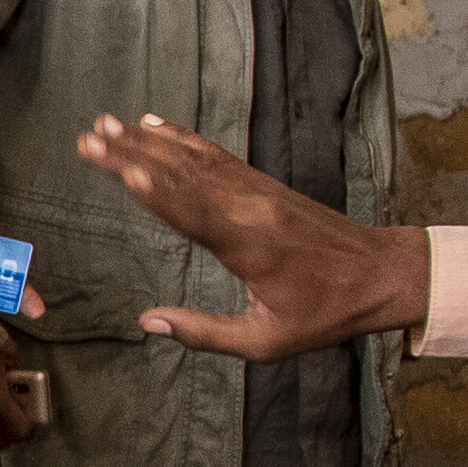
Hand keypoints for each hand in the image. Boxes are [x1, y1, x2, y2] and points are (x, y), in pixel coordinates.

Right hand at [78, 114, 424, 359]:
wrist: (379, 272)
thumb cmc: (324, 313)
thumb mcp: (266, 341)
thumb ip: (204, 333)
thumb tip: (148, 321)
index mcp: (250, 248)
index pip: (196, 215)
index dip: (159, 194)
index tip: (124, 170)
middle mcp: (250, 209)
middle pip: (183, 177)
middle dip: (132, 155)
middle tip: (88, 138)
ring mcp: (257, 191)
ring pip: (195, 159)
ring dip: (147, 141)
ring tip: (107, 125)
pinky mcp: (263, 184)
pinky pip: (215, 155)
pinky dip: (182, 138)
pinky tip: (155, 125)